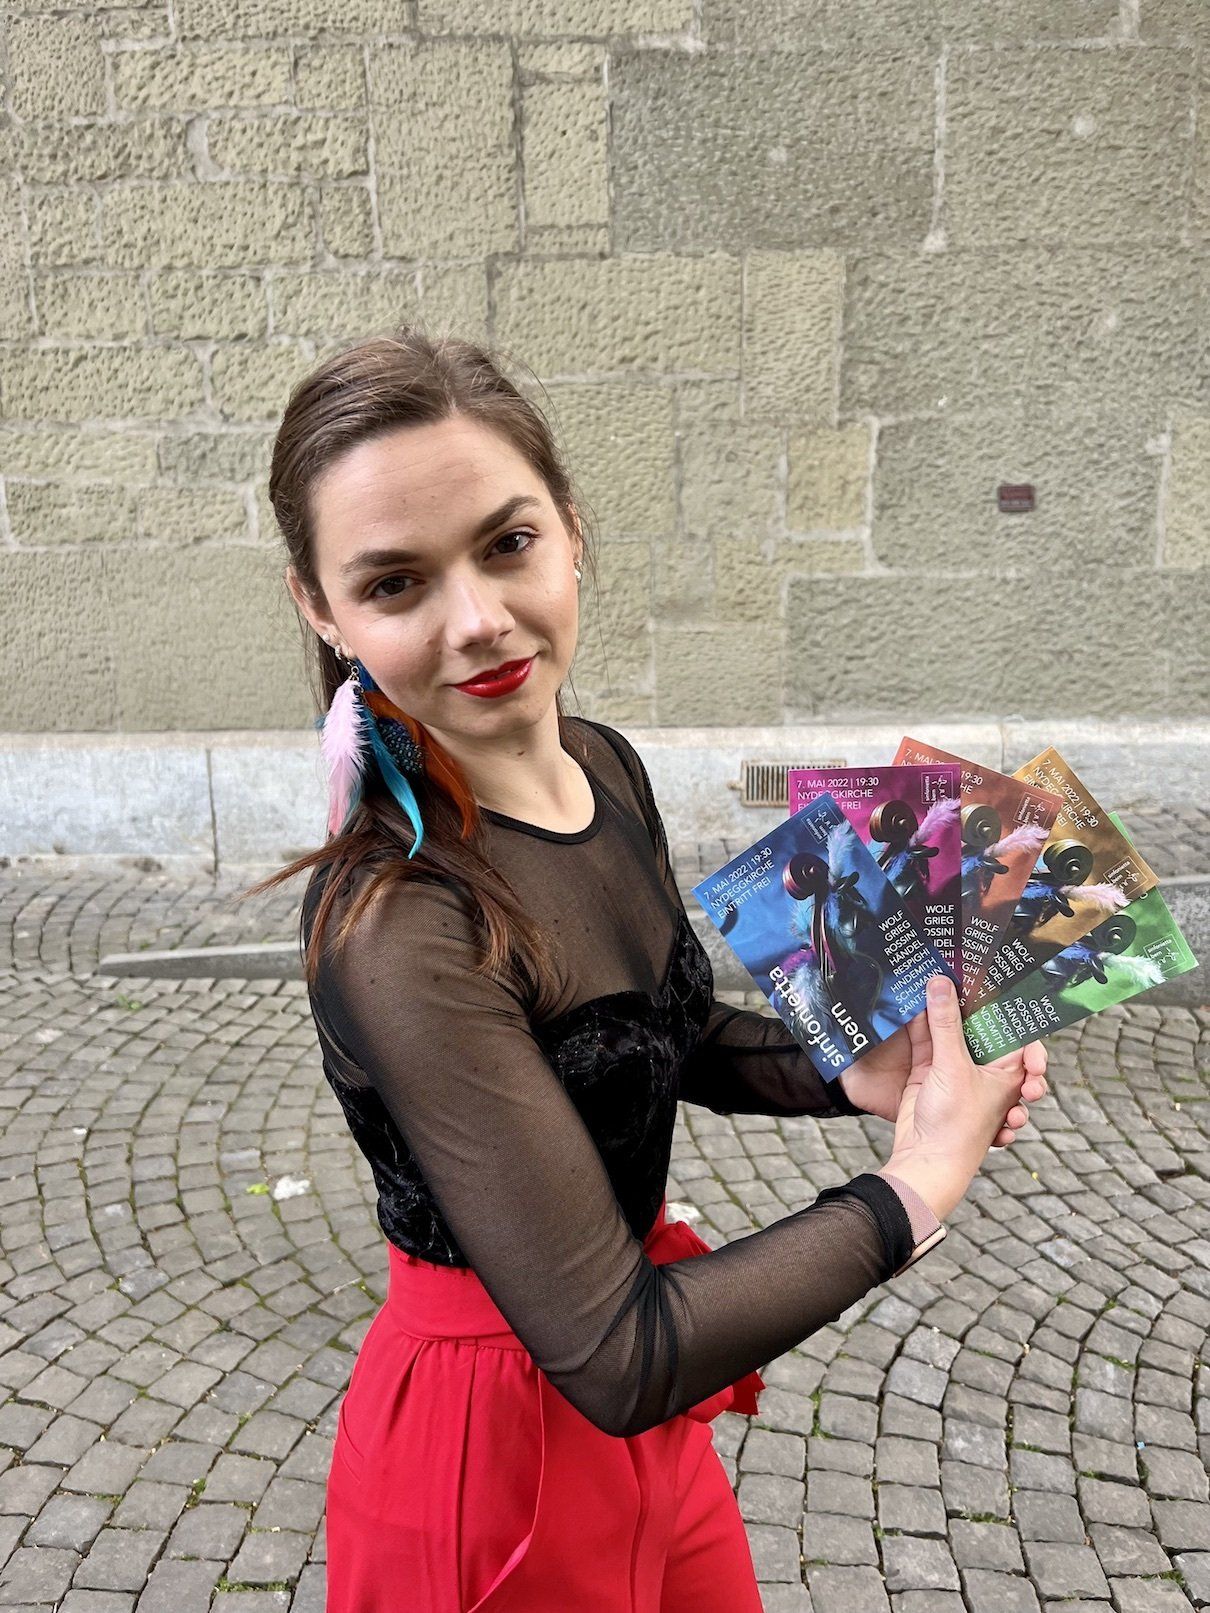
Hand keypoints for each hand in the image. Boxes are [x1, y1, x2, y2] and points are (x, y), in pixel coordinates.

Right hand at [876, 974, 1049, 1219]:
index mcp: (1009, 1069)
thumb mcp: (953, 1068)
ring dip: (944, 1008)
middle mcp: (985, 1066)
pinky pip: (928, 1039)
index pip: (1020, 1031)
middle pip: (982, 1024)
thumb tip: (939, 982)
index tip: (1002, 983)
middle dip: (972, 1000)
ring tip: (938, 976)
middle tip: (962, 968)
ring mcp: (956, 1068)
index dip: (1014, 1008)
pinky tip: (915, 1000)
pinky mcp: (930, 1071)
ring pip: (953, 1029)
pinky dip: (922, 1022)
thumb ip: (944, 1024)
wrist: (926, 1159)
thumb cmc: (956, 1125)